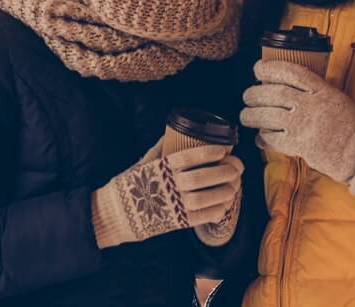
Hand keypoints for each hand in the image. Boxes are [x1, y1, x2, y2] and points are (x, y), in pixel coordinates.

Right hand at [92, 142, 242, 248]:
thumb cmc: (131, 184)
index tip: (224, 149)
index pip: (188, 157)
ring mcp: (173, 205)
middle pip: (202, 178)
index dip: (209, 152)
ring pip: (206, 198)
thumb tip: (170, 131)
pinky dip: (218, 210)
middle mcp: (168, 186)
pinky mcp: (178, 222)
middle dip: (224, 171)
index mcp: (161, 168)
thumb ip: (159, 149)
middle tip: (237, 166)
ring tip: (235, 184)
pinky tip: (226, 203)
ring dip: (225, 190)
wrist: (117, 214)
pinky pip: (203, 217)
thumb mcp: (142, 162)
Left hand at [239, 59, 354, 193]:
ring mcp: (304, 125)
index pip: (290, 72)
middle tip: (247, 96)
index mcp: (321, 89)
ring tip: (246, 116)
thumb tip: (280, 83)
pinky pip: (273, 139)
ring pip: (269, 115)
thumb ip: (310, 89)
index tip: (258, 68)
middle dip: (255, 93)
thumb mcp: (333, 96)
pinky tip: (259, 136)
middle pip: (274, 93)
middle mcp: (310, 105)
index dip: (270, 68)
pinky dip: (263, 137)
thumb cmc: (347, 122)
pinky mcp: (300, 145)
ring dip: (252, 115)